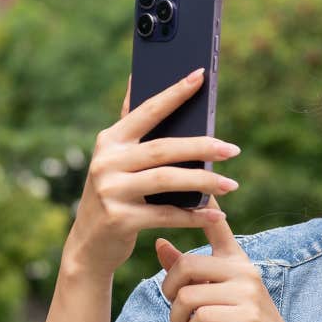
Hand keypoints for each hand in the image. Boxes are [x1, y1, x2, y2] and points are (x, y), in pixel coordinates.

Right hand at [61, 69, 242, 277]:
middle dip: (202, 147)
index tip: (200, 75)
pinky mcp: (119, 219)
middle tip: (233, 149)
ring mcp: (110, 190)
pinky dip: (194, 216)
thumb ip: (128, 125)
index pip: (147, 110)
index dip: (174, 93)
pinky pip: (166, 215)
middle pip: (163, 148)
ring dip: (204, 182)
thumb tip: (135, 78)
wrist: (89, 245)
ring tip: (231, 184)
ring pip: (167, 180)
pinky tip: (216, 214)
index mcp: (110, 141)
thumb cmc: (112, 195)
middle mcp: (106, 162)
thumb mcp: (114, 160)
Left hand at [154, 198, 315, 321]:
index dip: (204, 203)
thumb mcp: (212, 296)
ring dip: (178, 319)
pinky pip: (200, 316)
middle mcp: (244, 269)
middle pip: (186, 266)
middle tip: (177, 311)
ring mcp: (248, 291)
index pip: (216, 224)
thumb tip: (159, 243)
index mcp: (236, 260)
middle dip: (169, 293)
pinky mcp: (247, 316)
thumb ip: (188, 273)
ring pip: (187, 295)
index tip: (195, 177)